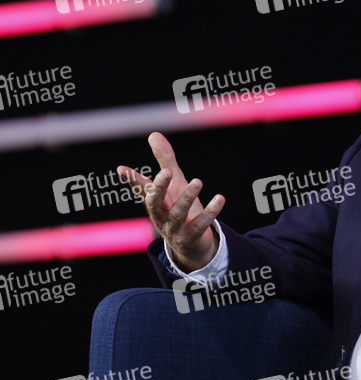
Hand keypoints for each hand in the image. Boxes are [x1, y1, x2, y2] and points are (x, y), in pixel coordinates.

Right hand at [117, 132, 223, 271]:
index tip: (122, 169)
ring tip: (197, 181)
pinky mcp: (191, 237)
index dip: (133, 180)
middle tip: (166, 172)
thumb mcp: (174, 184)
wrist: (190, 245)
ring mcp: (175, 228)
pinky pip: (201, 224)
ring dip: (187, 197)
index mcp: (155, 202)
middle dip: (159, 188)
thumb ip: (165, 161)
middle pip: (155, 203)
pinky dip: (210, 212)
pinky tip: (220, 198)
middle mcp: (161, 216)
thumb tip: (153, 134)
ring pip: (178, 213)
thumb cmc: (178, 208)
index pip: (142, 189)